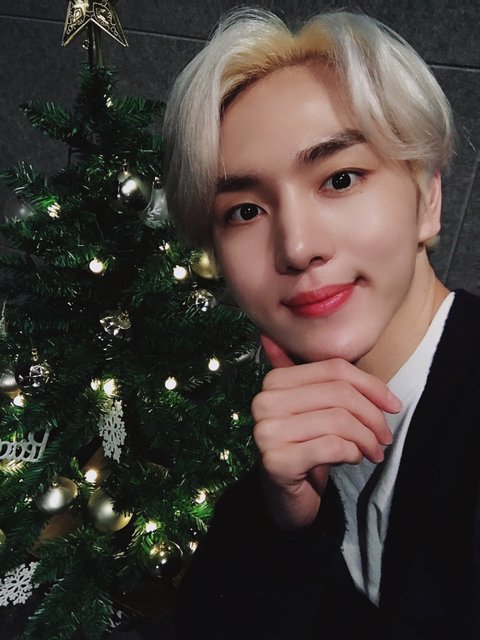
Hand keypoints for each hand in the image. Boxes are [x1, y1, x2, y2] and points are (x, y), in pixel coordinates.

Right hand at [252, 334, 400, 529]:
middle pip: (338, 393)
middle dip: (372, 415)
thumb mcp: (311, 407)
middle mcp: (264, 403)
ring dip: (366, 438)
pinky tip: (353, 459)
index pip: (334, 369)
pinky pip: (331, 446)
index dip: (370, 385)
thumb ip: (307, 375)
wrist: (286, 497)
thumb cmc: (305, 446)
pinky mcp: (276, 461)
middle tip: (385, 435)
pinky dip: (351, 453)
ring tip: (374, 451)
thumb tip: (273, 333)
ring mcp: (267, 432)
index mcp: (273, 382)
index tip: (391, 405)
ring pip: (338, 420)